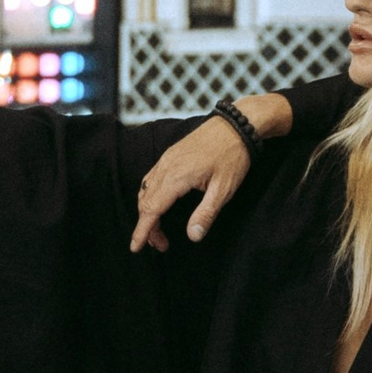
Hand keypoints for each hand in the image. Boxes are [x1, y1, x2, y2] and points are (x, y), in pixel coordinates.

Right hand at [130, 95, 286, 251]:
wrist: (236, 124)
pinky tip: (160, 205)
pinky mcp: (170, 155)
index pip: (152, 209)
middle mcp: (166, 167)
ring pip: (146, 190)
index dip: (142, 231)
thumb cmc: (233, 155)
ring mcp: (166, 159)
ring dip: (148, 212)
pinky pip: (151, 179)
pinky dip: (150, 197)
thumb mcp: (224, 189)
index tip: (135, 247)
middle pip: (145, 202)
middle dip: (147, 226)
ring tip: (159, 231)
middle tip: (161, 245)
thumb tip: (193, 236)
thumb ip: (206, 214)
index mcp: (177, 176)